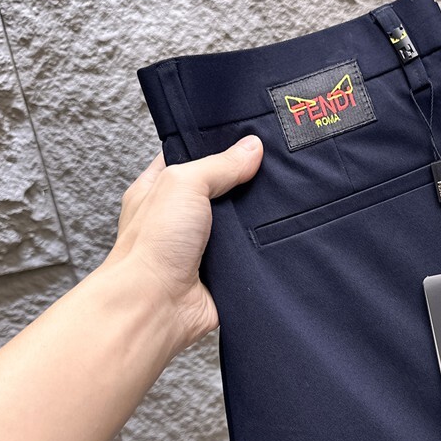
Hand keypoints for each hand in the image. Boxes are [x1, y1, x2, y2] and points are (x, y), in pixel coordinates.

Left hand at [107, 135, 263, 351]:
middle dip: (246, 181)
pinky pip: (251, 254)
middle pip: (223, 190)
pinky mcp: (224, 272)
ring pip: (241, 223)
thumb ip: (219, 165)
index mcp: (161, 189)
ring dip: (258, 217)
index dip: (218, 146)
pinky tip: (284, 233)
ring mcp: (204, 246)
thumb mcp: (183, 183)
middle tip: (276, 165)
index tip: (250, 135)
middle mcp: (182, 217)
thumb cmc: (152, 245)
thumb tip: (252, 148)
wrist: (158, 305)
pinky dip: (265, 248)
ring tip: (288, 195)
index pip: (192, 157)